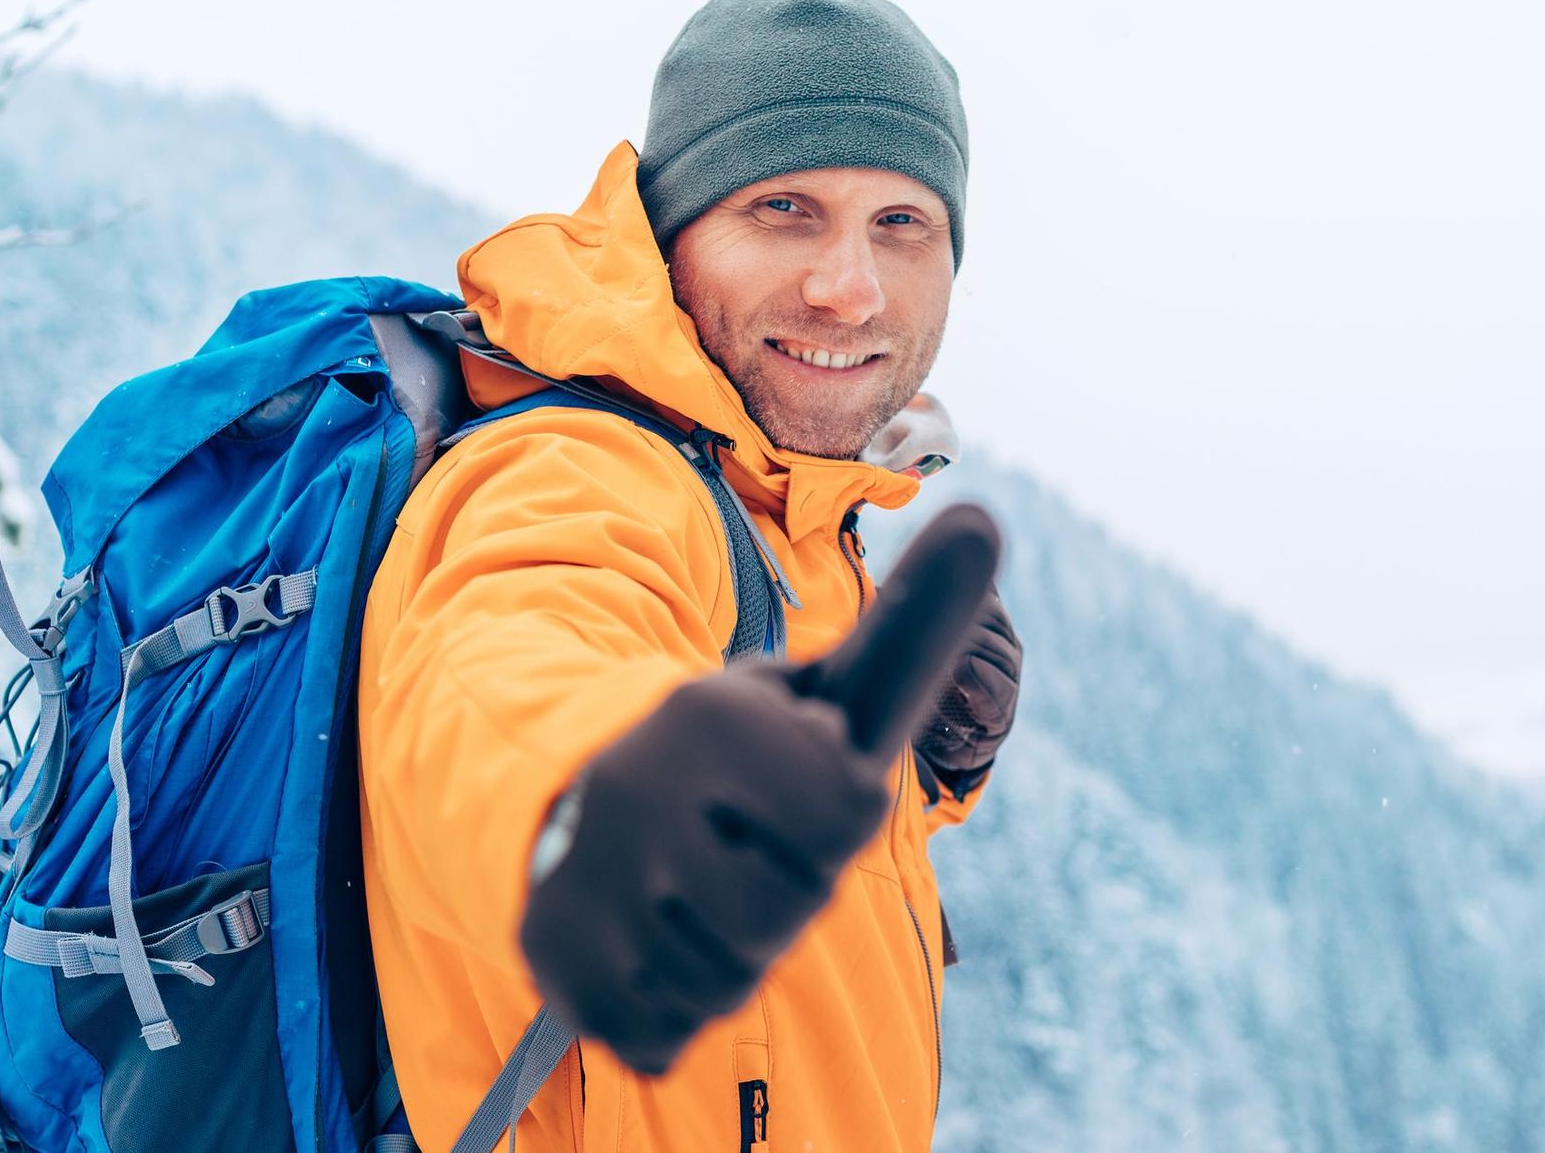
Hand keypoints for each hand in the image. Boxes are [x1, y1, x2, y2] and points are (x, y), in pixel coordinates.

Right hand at [518, 504, 1001, 1074]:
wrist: (557, 805)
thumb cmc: (727, 757)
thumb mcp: (810, 688)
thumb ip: (905, 632)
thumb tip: (987, 518)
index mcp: (713, 715)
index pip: (847, 807)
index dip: (830, 808)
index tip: (789, 774)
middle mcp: (645, 790)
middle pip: (793, 903)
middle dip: (782, 886)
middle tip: (736, 846)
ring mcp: (597, 879)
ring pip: (732, 974)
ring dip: (727, 947)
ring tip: (690, 892)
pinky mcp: (567, 965)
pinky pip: (669, 1026)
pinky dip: (669, 1002)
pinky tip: (645, 942)